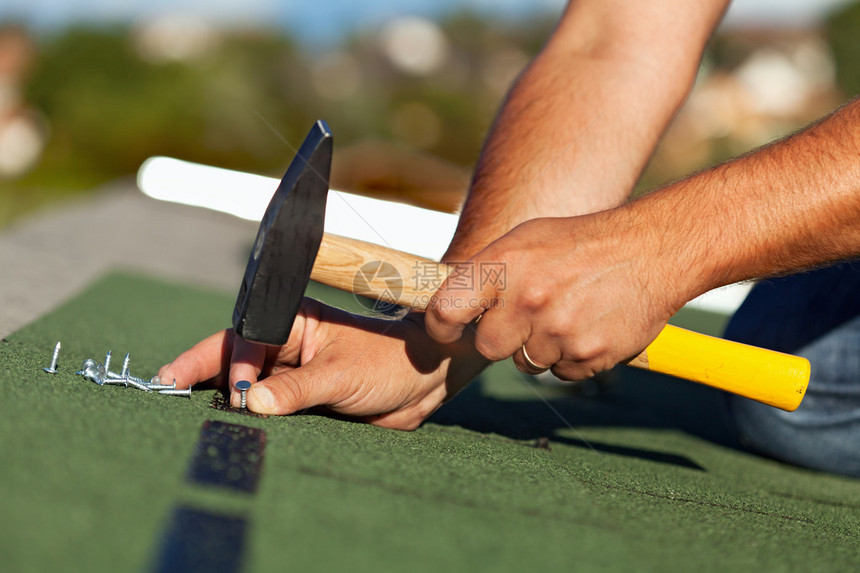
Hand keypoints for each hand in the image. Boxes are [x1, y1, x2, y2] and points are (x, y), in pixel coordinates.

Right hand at [158, 298, 487, 428]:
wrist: (424, 380)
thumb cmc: (389, 361)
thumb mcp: (342, 375)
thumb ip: (297, 389)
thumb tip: (252, 404)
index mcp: (293, 322)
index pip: (243, 337)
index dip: (225, 363)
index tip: (214, 391)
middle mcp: (284, 345)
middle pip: (232, 361)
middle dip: (201, 378)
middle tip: (165, 395)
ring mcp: (289, 373)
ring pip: (244, 389)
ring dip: (223, 402)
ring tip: (190, 419)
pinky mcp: (298, 401)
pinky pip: (266, 412)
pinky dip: (249, 422)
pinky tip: (229, 432)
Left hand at [426, 210, 688, 380]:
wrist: (652, 250)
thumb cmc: (581, 243)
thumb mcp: (527, 239)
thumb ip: (489, 272)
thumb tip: (449, 305)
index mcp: (505, 265)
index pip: (445, 310)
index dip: (441, 327)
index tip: (449, 330)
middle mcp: (528, 299)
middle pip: (489, 346)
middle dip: (505, 336)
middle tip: (531, 313)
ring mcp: (559, 331)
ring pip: (527, 363)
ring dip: (542, 346)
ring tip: (569, 311)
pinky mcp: (589, 355)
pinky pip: (563, 372)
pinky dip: (573, 357)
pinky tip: (589, 325)